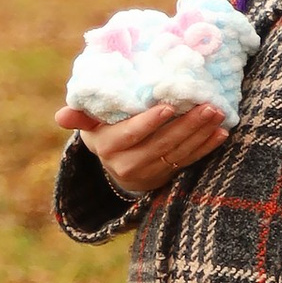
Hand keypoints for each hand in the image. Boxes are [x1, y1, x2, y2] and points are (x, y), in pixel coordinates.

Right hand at [55, 98, 229, 197]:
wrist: (113, 161)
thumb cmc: (102, 128)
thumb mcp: (89, 122)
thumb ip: (80, 116)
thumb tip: (60, 117)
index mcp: (106, 146)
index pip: (130, 134)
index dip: (149, 122)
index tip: (169, 106)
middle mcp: (126, 164)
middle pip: (160, 144)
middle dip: (187, 125)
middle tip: (209, 106)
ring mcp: (147, 172)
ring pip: (177, 153)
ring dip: (200, 134)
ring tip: (218, 114)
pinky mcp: (165, 176)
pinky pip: (188, 162)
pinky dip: (206, 148)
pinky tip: (221, 134)